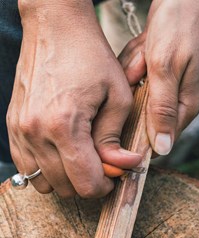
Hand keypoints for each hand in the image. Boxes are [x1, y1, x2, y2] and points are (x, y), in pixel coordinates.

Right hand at [7, 1, 141, 197]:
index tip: (116, 174)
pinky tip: (63, 153)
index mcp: (65, 126)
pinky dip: (48, 169)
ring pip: (45, 181)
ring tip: (84, 158)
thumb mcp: (118, 97)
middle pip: (65, 187)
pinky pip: (27, 166)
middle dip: (89, 182)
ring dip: (68, 178)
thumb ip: (115, 138)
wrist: (55, 27)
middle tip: (104, 164)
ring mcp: (20, 130)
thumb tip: (123, 166)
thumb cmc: (91, 58)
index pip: (85, 183)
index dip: (105, 185)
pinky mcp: (14, 126)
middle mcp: (36, 132)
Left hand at [119, 0, 198, 154]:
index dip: (136, 138)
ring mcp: (163, 91)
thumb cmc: (179, 29)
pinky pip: (132, 81)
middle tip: (140, 68)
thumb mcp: (166, 69)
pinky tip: (141, 52)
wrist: (183, 0)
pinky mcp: (154, 79)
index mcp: (184, 108)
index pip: (159, 141)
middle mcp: (174, 105)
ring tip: (143, 56)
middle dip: (132, 97)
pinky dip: (132, 65)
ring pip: (133, 98)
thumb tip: (163, 148)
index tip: (120, 120)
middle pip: (141, 118)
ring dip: (132, 75)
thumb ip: (162, 109)